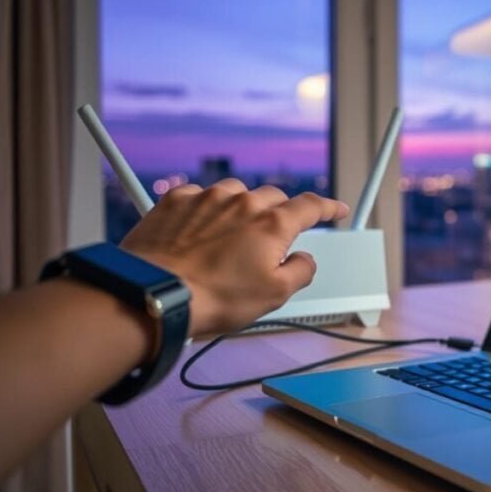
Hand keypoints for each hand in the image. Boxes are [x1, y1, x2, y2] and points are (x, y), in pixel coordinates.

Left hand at [119, 179, 348, 335]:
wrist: (154, 294)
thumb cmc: (212, 298)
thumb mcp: (274, 296)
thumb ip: (301, 272)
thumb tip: (304, 259)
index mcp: (272, 224)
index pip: (311, 206)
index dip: (328, 207)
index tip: (336, 209)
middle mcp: (242, 203)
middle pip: (273, 197)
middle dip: (280, 212)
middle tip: (274, 237)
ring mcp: (207, 198)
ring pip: (236, 193)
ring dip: (242, 208)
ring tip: (232, 238)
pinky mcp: (176, 202)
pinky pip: (200, 196)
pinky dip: (207, 208)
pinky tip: (201, 231)